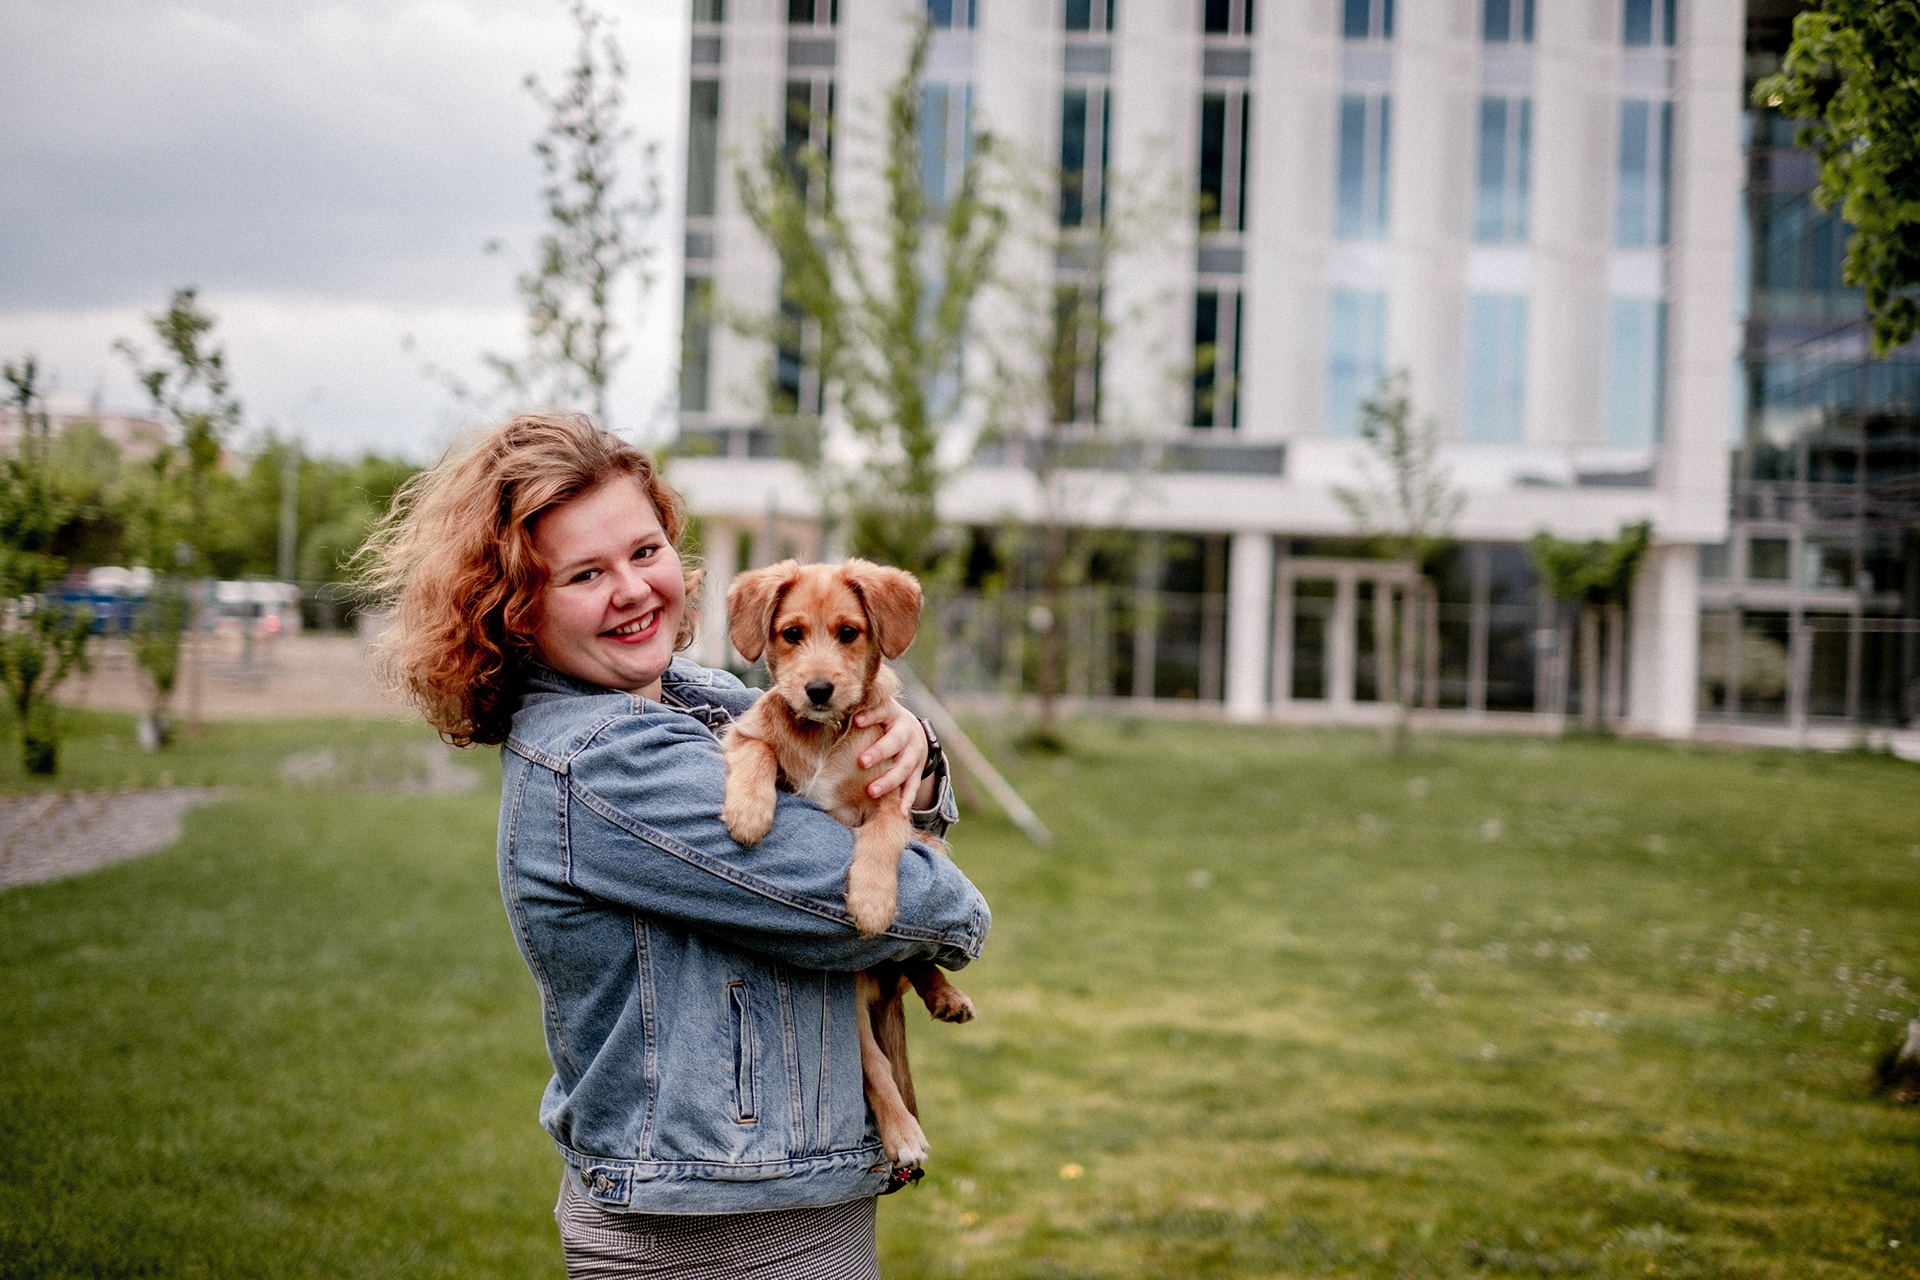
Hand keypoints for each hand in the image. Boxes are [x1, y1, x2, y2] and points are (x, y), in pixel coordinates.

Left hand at [854, 701, 932, 816]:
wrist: (914, 731)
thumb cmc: (882, 722)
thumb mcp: (875, 712)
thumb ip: (857, 713)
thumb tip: (828, 713)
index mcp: (892, 714)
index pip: (882, 711)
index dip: (870, 716)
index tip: (855, 721)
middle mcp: (907, 732)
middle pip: (895, 741)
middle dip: (879, 752)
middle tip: (861, 762)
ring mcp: (915, 752)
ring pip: (904, 767)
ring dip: (889, 780)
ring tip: (871, 791)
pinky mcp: (918, 769)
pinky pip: (914, 785)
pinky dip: (907, 799)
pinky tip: (901, 813)